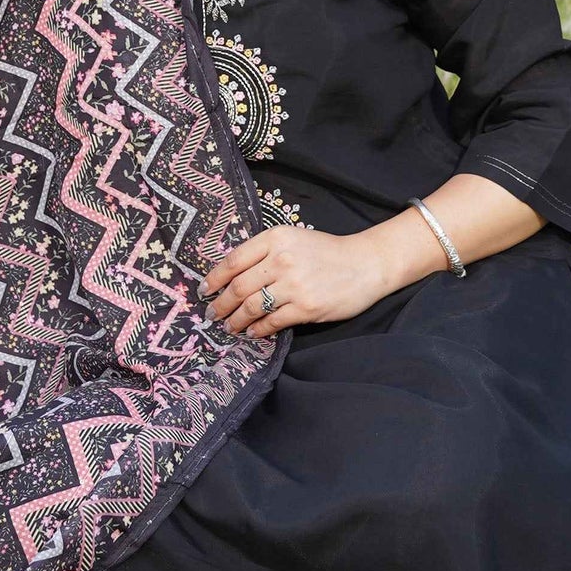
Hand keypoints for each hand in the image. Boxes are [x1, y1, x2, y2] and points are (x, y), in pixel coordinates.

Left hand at [200, 225, 394, 338]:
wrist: (366, 264)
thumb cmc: (327, 252)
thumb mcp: (294, 239)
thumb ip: (265, 252)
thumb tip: (231, 275)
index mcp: (275, 238)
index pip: (233, 260)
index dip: (214, 278)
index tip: (204, 290)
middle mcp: (282, 260)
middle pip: (238, 287)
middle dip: (220, 304)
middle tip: (212, 314)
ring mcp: (294, 285)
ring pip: (251, 307)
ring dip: (235, 321)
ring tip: (229, 327)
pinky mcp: (305, 308)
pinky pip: (271, 322)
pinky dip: (258, 330)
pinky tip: (253, 333)